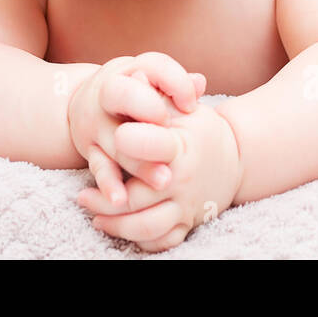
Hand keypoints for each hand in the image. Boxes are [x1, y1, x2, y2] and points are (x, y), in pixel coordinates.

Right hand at [67, 53, 206, 206]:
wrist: (86, 104)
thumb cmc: (133, 93)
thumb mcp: (150, 82)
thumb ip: (175, 84)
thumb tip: (200, 83)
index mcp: (129, 71)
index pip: (153, 66)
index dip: (175, 83)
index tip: (192, 105)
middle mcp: (106, 93)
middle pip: (124, 96)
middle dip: (148, 112)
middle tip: (171, 135)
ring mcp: (95, 122)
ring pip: (115, 140)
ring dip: (138, 161)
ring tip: (163, 181)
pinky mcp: (89, 149)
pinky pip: (98, 167)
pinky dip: (108, 184)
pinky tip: (121, 200)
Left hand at [77, 99, 242, 252]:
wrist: (235, 157)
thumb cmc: (199, 127)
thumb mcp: (183, 108)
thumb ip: (157, 96)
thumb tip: (135, 74)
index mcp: (181, 147)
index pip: (153, 146)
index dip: (133, 143)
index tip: (115, 138)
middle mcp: (183, 180)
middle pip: (137, 197)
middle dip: (105, 199)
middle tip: (82, 196)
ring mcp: (186, 205)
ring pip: (146, 226)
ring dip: (115, 224)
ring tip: (95, 215)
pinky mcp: (187, 223)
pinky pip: (162, 241)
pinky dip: (139, 240)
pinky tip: (118, 227)